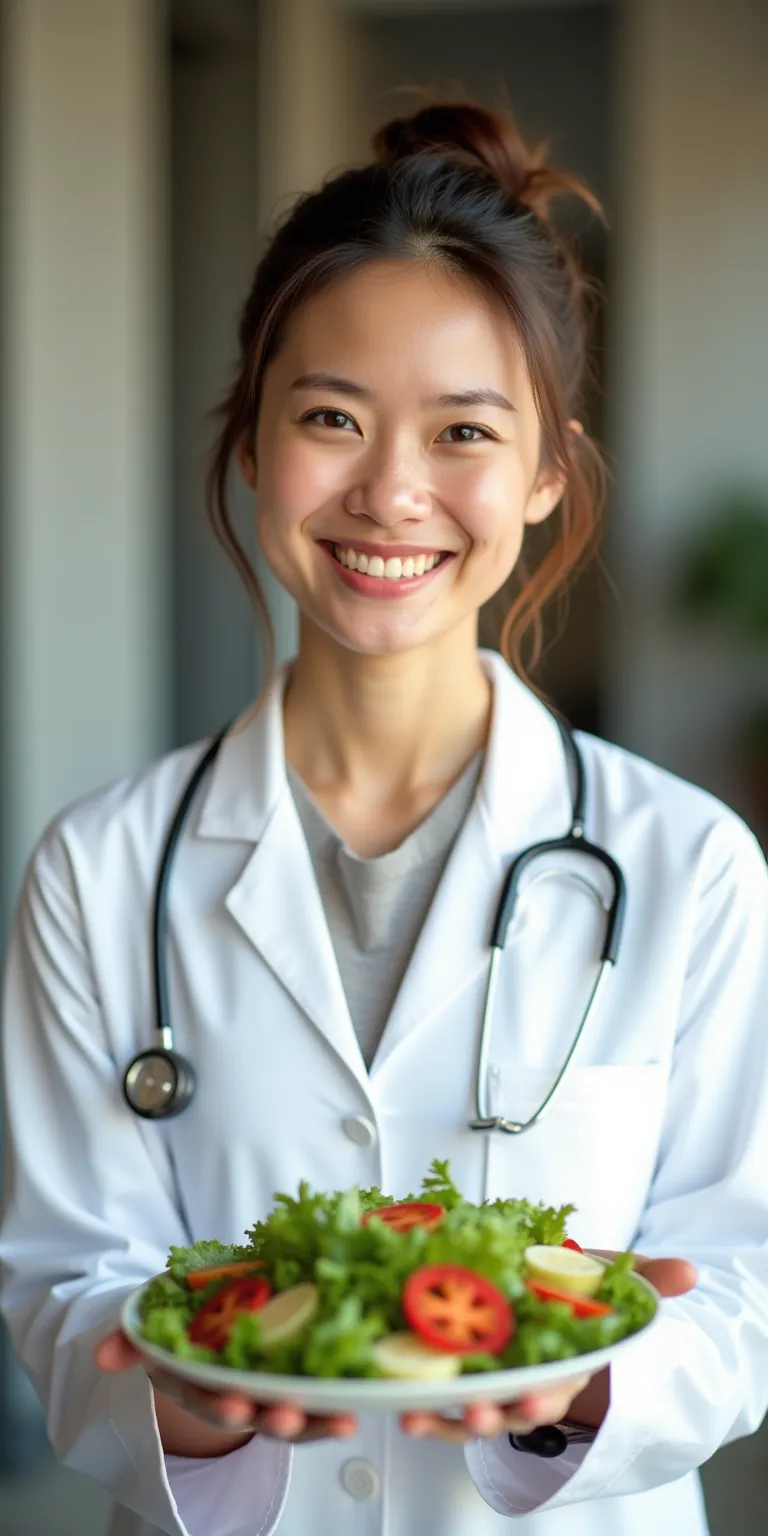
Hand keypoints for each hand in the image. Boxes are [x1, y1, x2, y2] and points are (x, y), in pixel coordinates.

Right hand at [95, 1330, 357, 1446]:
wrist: (203, 1312)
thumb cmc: (178, 1314)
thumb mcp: (151, 1318)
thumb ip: (131, 1337)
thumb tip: (103, 1355)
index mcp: (194, 1378)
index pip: (204, 1397)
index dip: (219, 1403)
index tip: (234, 1405)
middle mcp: (229, 1393)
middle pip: (253, 1414)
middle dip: (271, 1418)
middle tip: (288, 1416)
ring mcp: (264, 1392)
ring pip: (289, 1415)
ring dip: (313, 1422)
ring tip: (340, 1422)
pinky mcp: (294, 1384)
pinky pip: (315, 1401)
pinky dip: (334, 1408)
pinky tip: (357, 1409)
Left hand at [400, 1248, 697, 1443]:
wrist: (560, 1303)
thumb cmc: (585, 1295)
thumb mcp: (618, 1286)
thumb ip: (650, 1282)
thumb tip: (688, 1273)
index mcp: (565, 1365)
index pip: (557, 1388)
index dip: (545, 1398)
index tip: (534, 1401)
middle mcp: (527, 1383)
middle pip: (507, 1408)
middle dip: (491, 1416)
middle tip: (473, 1415)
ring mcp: (493, 1382)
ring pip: (468, 1409)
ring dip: (443, 1418)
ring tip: (416, 1415)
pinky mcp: (460, 1372)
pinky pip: (439, 1393)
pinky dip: (418, 1399)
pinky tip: (394, 1400)